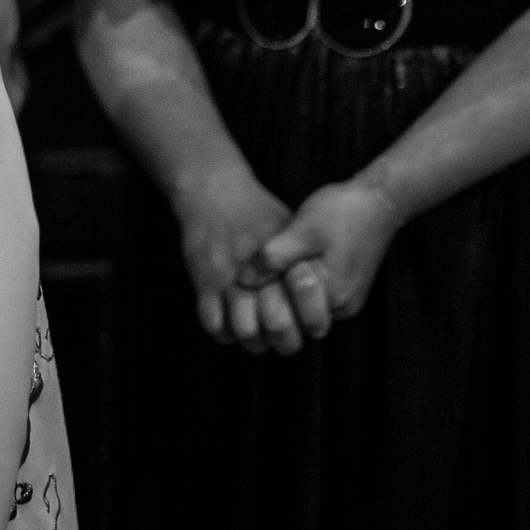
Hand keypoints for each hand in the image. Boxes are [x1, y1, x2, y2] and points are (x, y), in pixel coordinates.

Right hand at [172, 166, 312, 355]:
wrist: (215, 190)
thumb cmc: (257, 211)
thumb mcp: (292, 229)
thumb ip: (304, 262)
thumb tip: (324, 293)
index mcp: (286, 260)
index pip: (304, 309)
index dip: (305, 324)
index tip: (301, 326)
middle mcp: (262, 270)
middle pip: (276, 326)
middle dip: (281, 339)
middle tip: (280, 338)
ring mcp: (230, 277)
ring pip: (245, 329)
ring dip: (251, 340)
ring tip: (256, 337)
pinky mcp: (204, 280)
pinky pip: (212, 322)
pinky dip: (222, 332)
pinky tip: (229, 326)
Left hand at [238, 180, 404, 333]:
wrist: (381, 200)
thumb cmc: (343, 211)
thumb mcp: (302, 229)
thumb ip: (273, 256)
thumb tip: (243, 281)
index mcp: (331, 295)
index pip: (286, 315)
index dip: (264, 300)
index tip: (251, 279)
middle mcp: (342, 307)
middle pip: (297, 317)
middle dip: (276, 299)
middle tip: (259, 275)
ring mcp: (347, 301)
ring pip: (306, 309)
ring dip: (289, 293)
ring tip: (276, 266)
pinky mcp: (349, 291)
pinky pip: (318, 299)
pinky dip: (303, 287)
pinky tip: (293, 264)